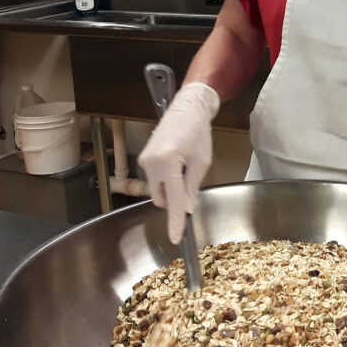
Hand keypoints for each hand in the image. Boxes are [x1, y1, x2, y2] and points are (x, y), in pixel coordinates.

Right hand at [138, 82, 219, 242]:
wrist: (187, 108)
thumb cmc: (198, 132)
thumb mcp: (201, 162)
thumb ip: (192, 187)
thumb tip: (186, 209)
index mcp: (168, 163)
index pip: (173, 200)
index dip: (176, 221)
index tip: (176, 238)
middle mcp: (151, 163)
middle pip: (161, 198)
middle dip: (174, 199)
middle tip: (190, 183)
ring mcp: (145, 160)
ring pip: (157, 189)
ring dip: (171, 187)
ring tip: (185, 166)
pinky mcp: (144, 158)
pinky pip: (155, 178)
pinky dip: (166, 178)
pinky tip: (177, 162)